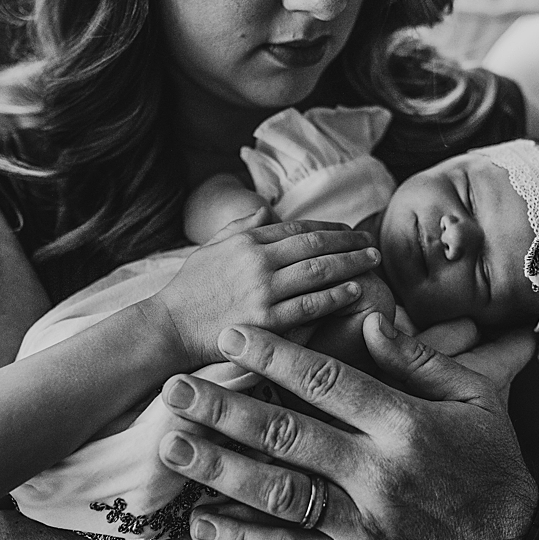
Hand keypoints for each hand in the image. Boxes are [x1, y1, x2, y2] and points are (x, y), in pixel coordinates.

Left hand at [148, 315, 538, 539]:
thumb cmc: (493, 464)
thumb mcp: (474, 397)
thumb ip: (419, 358)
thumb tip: (367, 317)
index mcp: (405, 424)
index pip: (329, 381)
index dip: (276, 357)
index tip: (230, 336)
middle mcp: (379, 473)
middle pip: (288, 433)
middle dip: (226, 409)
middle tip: (174, 388)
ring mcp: (364, 524)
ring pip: (278, 492)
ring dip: (220, 468)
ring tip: (173, 446)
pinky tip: (201, 522)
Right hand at [152, 218, 382, 363]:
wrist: (166, 328)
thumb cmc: (186, 291)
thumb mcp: (209, 248)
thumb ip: (240, 228)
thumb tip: (266, 211)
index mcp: (246, 241)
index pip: (298, 227)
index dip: (329, 226)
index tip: (348, 229)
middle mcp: (258, 261)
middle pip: (316, 244)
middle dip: (348, 241)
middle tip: (370, 242)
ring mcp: (264, 292)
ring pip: (320, 271)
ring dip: (351, 263)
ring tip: (371, 261)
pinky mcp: (266, 322)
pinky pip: (310, 305)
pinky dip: (336, 296)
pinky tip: (355, 290)